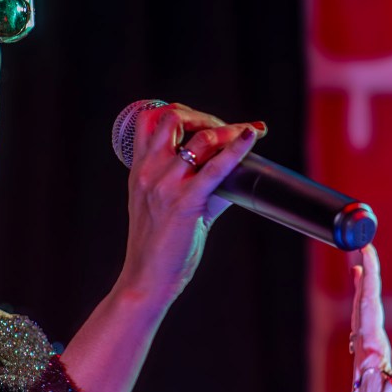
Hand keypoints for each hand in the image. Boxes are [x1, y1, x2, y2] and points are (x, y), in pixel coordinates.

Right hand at [117, 102, 266, 302]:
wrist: (145, 279)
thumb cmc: (157, 246)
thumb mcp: (161, 205)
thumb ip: (191, 184)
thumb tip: (232, 173)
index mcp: (139, 168)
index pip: (151, 118)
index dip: (182, 111)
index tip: (208, 120)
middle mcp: (149, 170)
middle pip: (175, 118)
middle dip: (205, 116)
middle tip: (228, 128)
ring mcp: (165, 185)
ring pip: (201, 140)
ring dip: (228, 131)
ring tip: (247, 133)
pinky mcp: (184, 203)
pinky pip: (215, 169)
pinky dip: (237, 149)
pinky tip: (251, 138)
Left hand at [350, 245, 391, 391]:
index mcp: (370, 351)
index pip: (369, 303)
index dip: (369, 273)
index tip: (366, 248)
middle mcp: (362, 353)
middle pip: (361, 306)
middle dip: (362, 277)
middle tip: (360, 252)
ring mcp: (362, 364)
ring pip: (360, 320)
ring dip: (361, 295)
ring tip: (358, 276)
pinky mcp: (366, 376)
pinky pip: (364, 337)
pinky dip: (366, 319)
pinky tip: (368, 324)